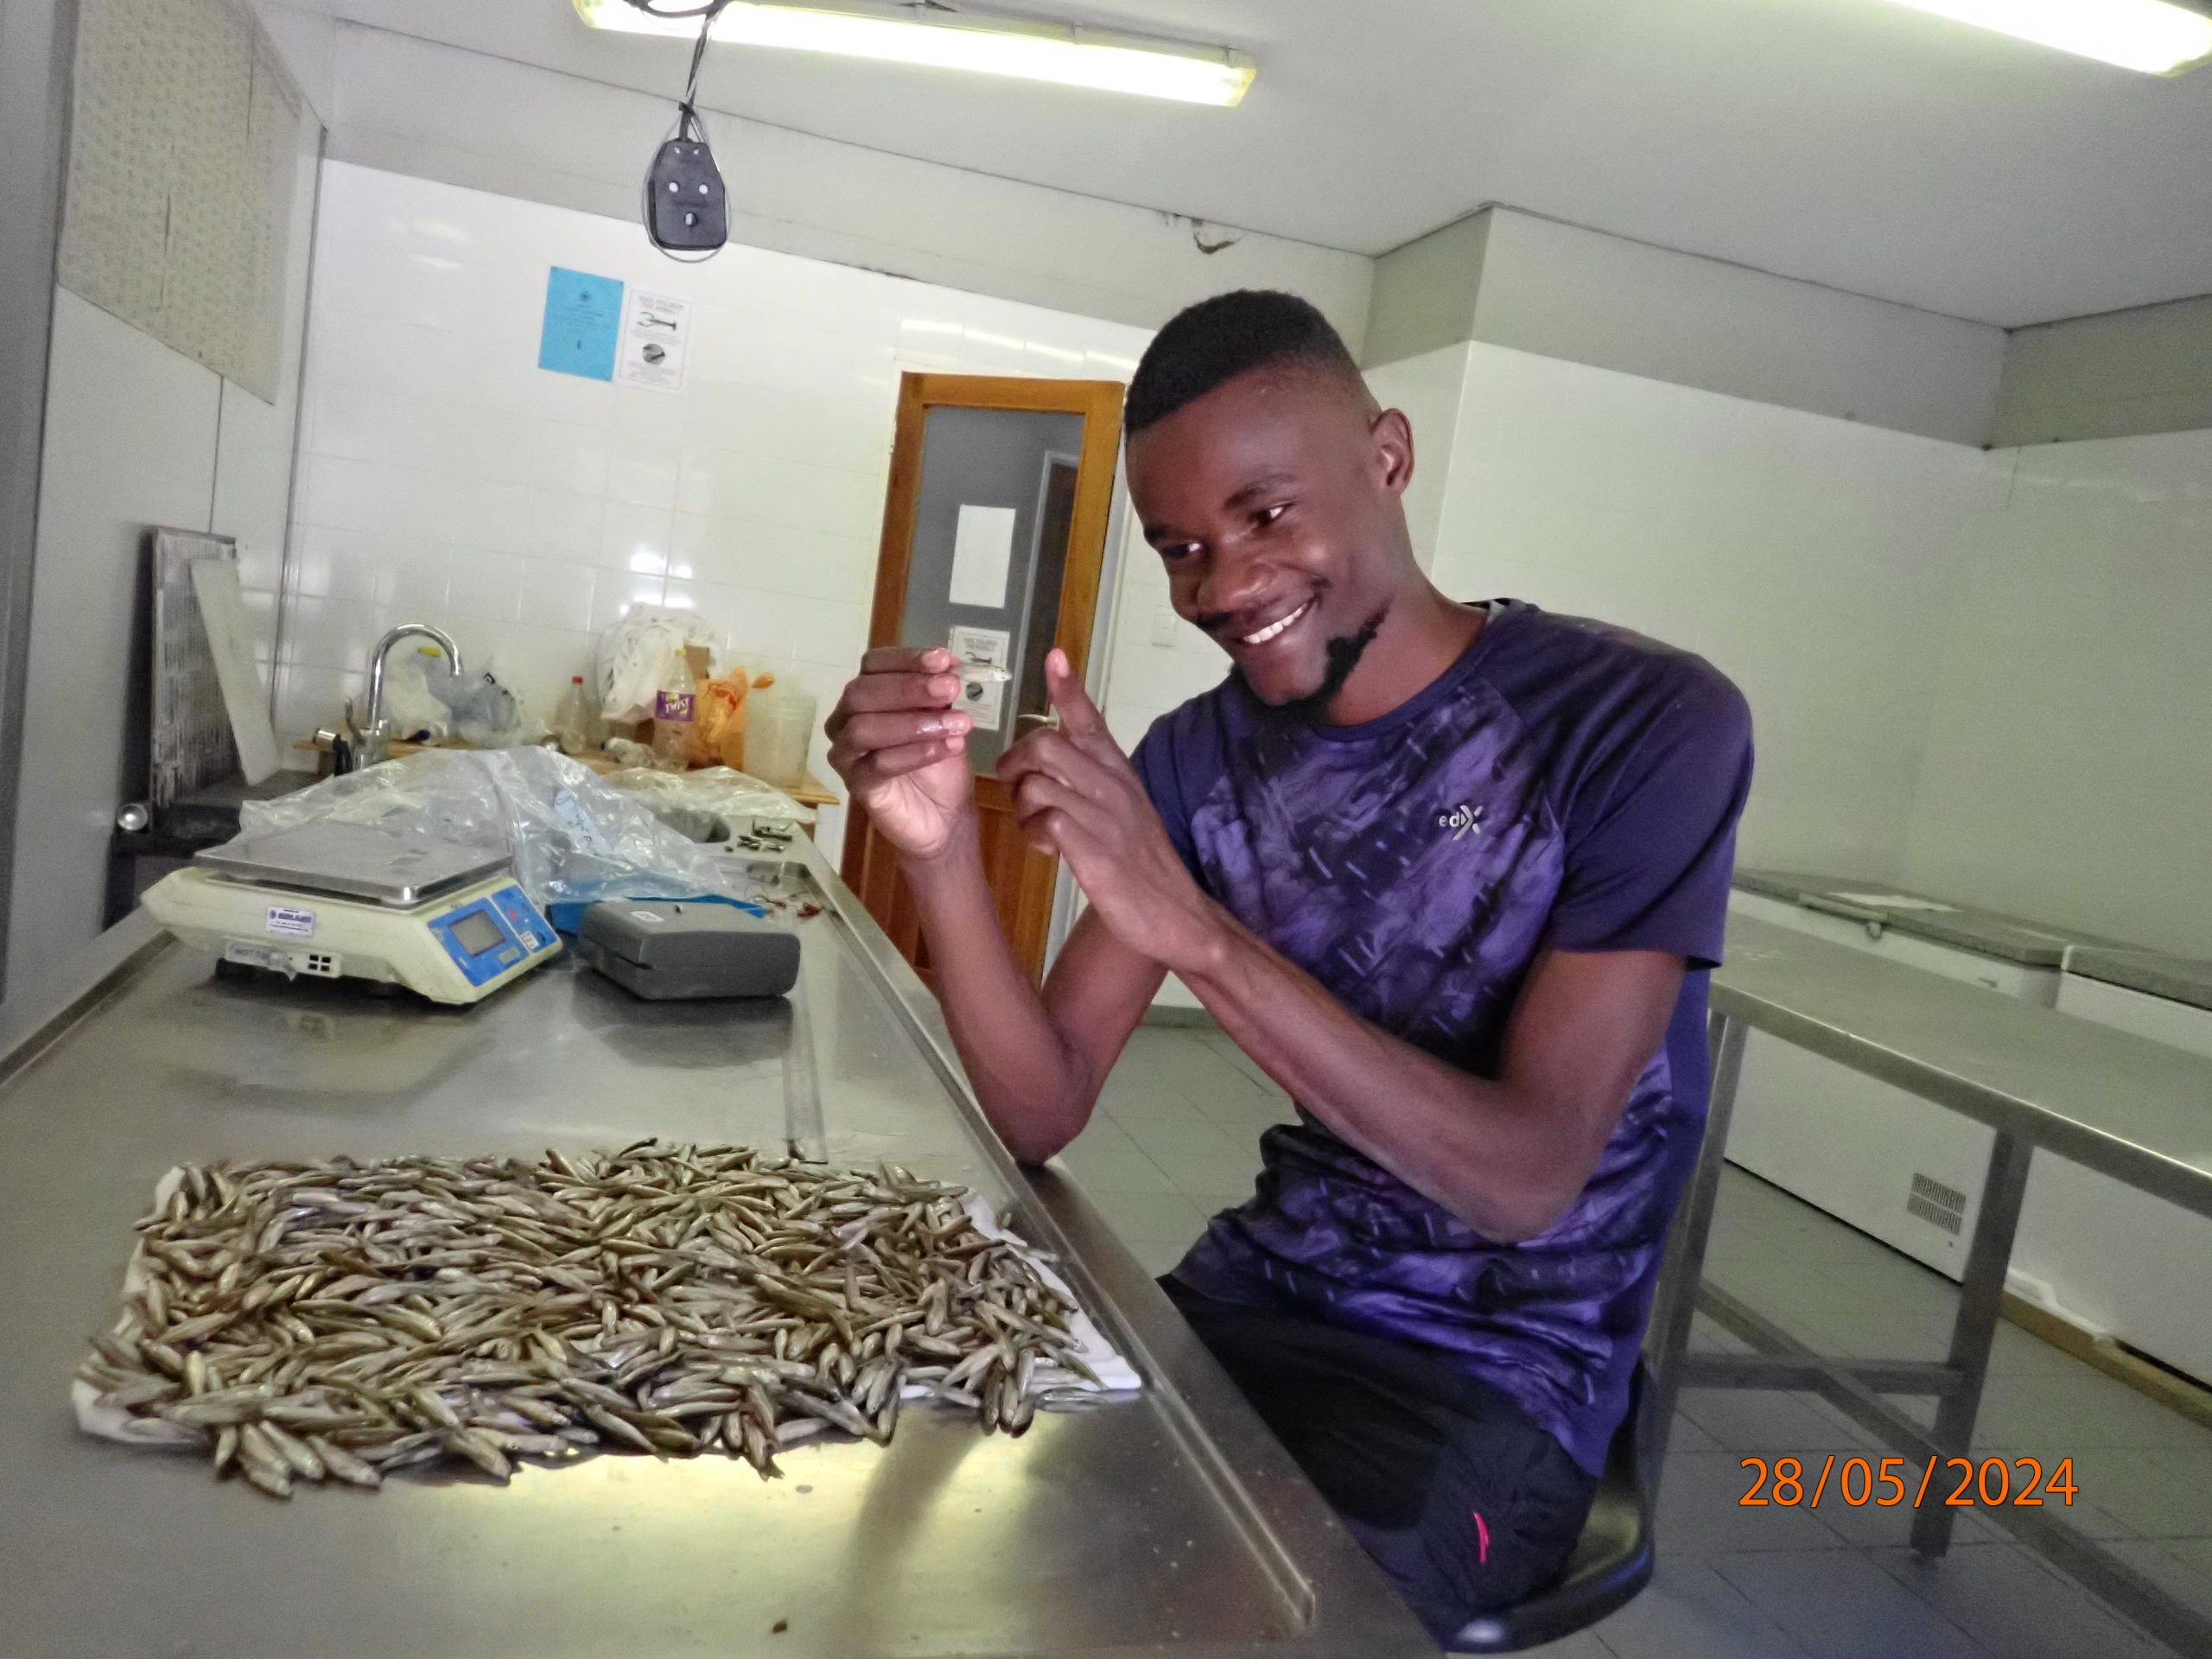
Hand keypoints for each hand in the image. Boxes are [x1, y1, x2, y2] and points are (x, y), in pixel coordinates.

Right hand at [824, 647, 976, 861]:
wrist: (944, 817)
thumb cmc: (938, 763)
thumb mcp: (944, 719)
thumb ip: (941, 693)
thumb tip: (947, 665)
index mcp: (866, 694)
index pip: (873, 665)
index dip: (906, 659)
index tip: (943, 660)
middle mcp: (846, 719)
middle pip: (863, 692)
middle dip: (909, 688)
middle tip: (951, 689)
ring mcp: (846, 753)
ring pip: (864, 728)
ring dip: (914, 722)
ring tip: (957, 724)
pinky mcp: (856, 786)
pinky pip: (877, 765)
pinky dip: (914, 753)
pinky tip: (947, 748)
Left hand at [998, 650, 1222, 973]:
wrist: (1174, 912)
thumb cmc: (1143, 861)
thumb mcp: (1124, 807)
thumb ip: (1097, 776)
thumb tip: (1063, 749)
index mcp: (1118, 771)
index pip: (1090, 719)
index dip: (1068, 688)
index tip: (1054, 656)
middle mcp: (1111, 785)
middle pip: (1044, 743)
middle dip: (1015, 764)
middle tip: (1019, 792)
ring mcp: (1103, 816)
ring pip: (1037, 781)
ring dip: (1021, 805)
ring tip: (1035, 828)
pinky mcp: (1093, 849)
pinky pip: (1045, 821)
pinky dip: (1033, 833)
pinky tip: (1046, 849)